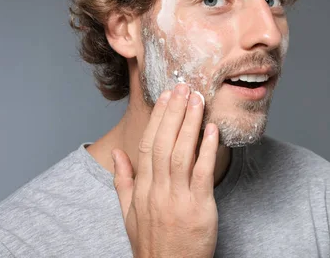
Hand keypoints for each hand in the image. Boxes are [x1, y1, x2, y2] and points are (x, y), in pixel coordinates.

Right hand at [112, 83, 218, 257]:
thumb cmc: (152, 243)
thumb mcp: (129, 214)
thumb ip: (123, 182)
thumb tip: (117, 154)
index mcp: (141, 189)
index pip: (147, 145)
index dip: (157, 118)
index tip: (165, 96)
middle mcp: (157, 190)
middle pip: (163, 143)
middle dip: (174, 112)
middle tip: (183, 87)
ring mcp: (177, 199)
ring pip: (181, 153)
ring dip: (189, 124)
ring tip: (197, 100)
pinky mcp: (199, 208)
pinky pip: (203, 173)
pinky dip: (207, 149)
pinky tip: (212, 130)